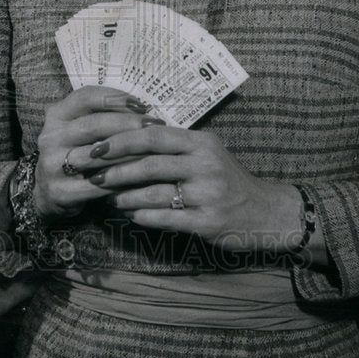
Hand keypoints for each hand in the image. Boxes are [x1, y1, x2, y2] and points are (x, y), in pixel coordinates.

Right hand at [33, 85, 162, 219]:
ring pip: (97, 156)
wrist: (47, 192)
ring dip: (129, 154)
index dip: (116, 98)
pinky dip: (121, 181)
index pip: (86, 97)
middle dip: (129, 124)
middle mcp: (51, 137)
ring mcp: (52, 165)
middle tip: (155, 127)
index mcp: (57, 115)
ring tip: (153, 152)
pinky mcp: (59, 191)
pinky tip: (141, 179)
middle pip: (94, 124)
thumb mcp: (79, 129)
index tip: (142, 105)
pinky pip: (97, 186)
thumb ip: (102, 116)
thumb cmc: (76, 153)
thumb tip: (143, 108)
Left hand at [84, 123, 304, 255]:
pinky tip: (130, 214)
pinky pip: (165, 218)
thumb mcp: (206, 152)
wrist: (267, 212)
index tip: (96, 146)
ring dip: (125, 196)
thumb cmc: (228, 179)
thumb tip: (127, 138)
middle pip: (149, 163)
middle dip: (115, 169)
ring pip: (154, 193)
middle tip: (91, 173)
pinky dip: (143, 216)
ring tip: (108, 197)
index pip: (153, 135)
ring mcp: (207, 194)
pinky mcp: (207, 222)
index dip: (121, 140)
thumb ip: (174, 145)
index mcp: (201, 142)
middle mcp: (205, 164)